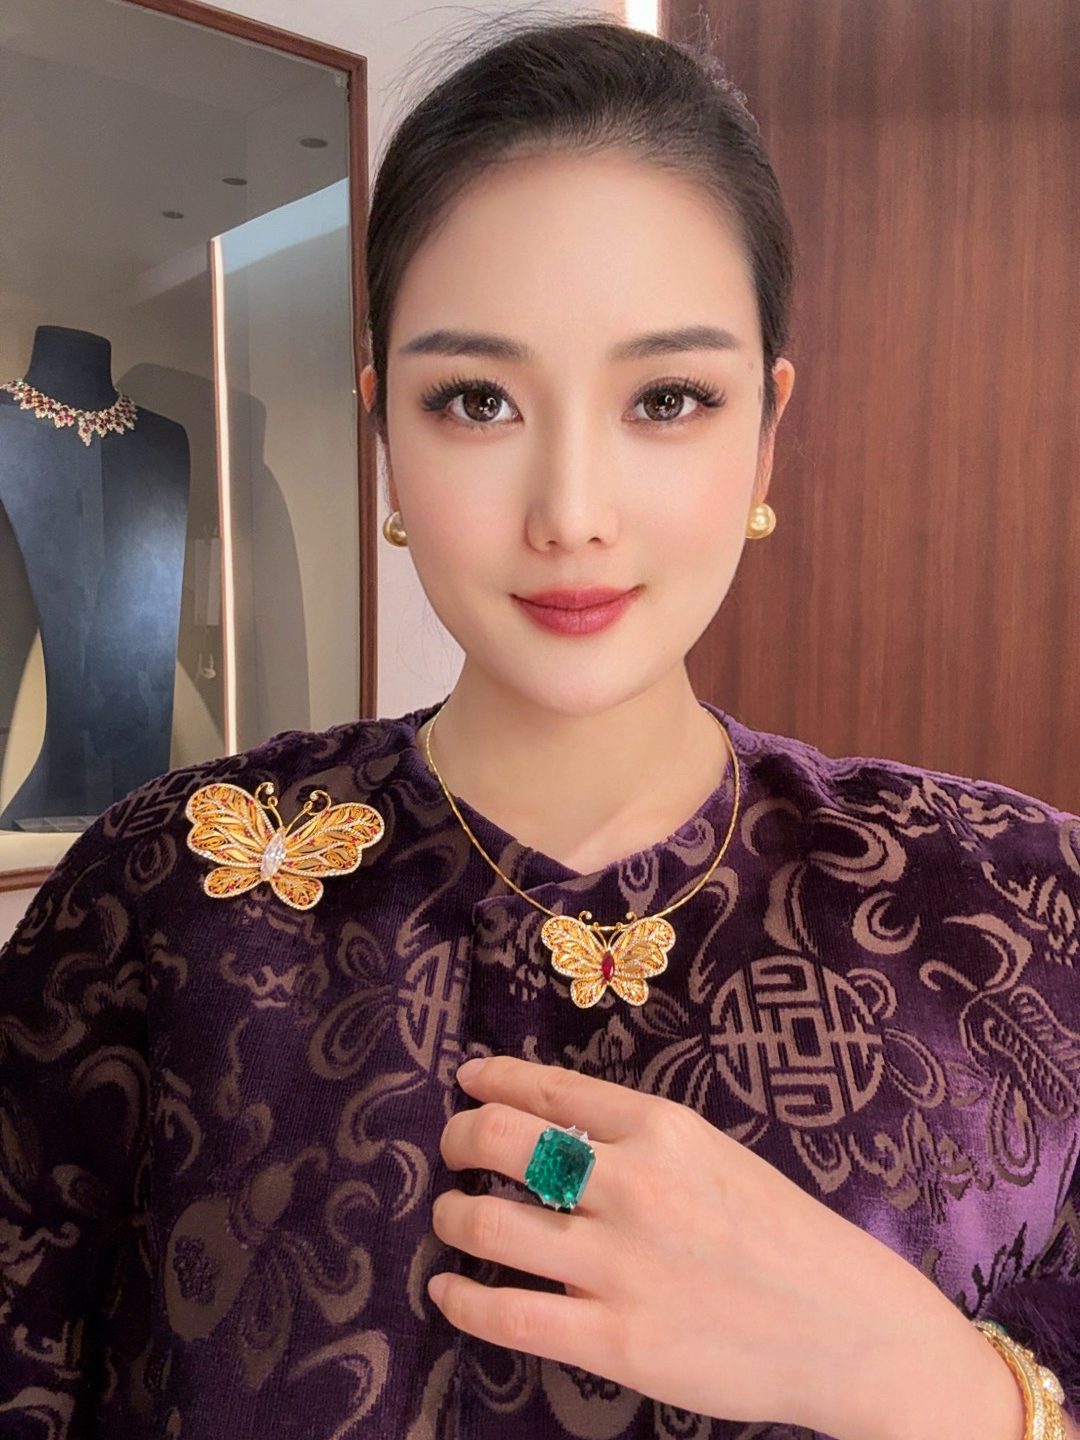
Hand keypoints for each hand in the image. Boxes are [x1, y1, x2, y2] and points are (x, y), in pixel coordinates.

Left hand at [429, 1056, 1025, 1439]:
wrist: (849, 1328)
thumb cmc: (783, 1235)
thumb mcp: (714, 1155)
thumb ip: (638, 1138)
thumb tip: (549, 1119)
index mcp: (664, 1128)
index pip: (551, 1088)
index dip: (494, 1080)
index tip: (468, 1081)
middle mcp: (634, 1184)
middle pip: (504, 1141)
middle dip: (460, 1139)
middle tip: (451, 1149)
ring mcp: (621, 1265)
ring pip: (490, 1224)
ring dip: (453, 1215)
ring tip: (450, 1217)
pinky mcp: (616, 1342)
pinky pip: (508, 1313)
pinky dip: (463, 1298)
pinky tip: (450, 1291)